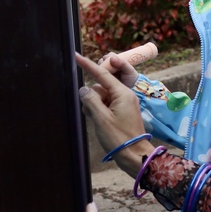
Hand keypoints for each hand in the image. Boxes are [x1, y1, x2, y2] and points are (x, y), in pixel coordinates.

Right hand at [76, 52, 153, 175]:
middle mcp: (124, 96)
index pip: (102, 74)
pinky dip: (98, 112)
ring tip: (97, 121)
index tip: (76, 55)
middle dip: (92, 97)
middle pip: (100, 87)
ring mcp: (123, 104)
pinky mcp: (121, 113)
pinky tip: (98, 122)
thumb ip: (90, 100)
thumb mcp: (101, 118)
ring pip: (100, 97)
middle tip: (93, 114)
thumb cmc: (119, 138)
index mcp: (122, 93)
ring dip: (94, 106)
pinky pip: (105, 106)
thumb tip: (84, 89)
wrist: (134, 155)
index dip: (87, 65)